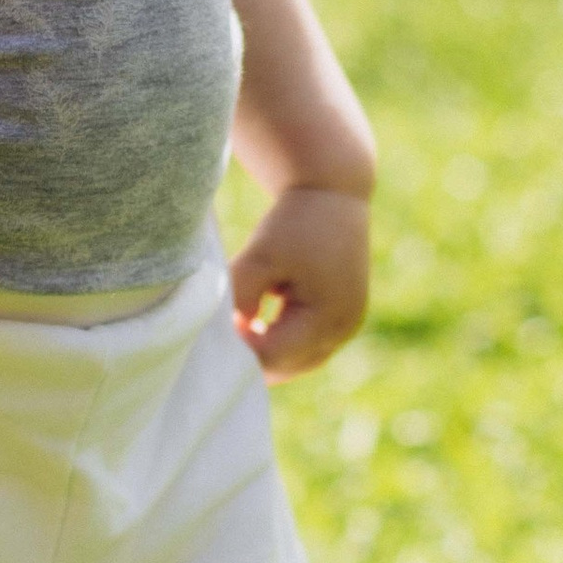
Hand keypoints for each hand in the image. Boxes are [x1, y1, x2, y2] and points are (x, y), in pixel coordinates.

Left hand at [230, 184, 369, 379]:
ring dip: (266, 352)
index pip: (273, 356)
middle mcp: (344, 329)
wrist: (332, 194)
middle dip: (251, 357)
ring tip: (237, 328)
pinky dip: (280, 343)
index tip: (216, 327)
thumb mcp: (258, 257)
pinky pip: (307, 348)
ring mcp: (347, 327)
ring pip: (296, 363)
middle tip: (219, 335)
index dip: (239, 349)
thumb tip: (229, 333)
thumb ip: (240, 296)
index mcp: (327, 317)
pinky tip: (254, 325)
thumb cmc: (293, 223)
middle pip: (286, 368)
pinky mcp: (343, 320)